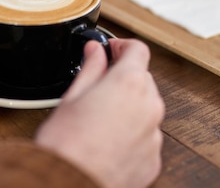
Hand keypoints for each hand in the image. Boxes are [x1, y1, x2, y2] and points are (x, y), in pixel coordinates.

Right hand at [35, 39, 163, 187]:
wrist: (68, 187)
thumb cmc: (66, 146)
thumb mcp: (72, 97)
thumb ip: (90, 68)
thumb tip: (95, 51)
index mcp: (129, 84)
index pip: (138, 50)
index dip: (122, 46)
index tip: (111, 50)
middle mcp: (149, 107)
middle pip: (143, 79)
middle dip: (123, 78)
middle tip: (99, 85)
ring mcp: (154, 135)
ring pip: (146, 109)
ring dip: (129, 108)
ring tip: (99, 120)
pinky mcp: (153, 160)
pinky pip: (146, 137)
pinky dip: (131, 135)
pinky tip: (108, 142)